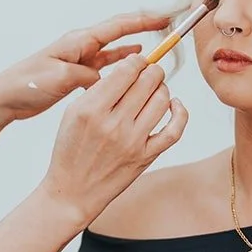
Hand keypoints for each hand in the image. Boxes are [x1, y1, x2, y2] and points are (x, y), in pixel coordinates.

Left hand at [0, 9, 172, 138]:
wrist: (5, 98)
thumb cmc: (26, 84)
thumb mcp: (60, 79)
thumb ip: (87, 76)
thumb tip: (107, 79)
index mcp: (78, 41)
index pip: (117, 26)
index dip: (142, 22)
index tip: (164, 18)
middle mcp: (80, 46)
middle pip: (118, 34)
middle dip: (143, 30)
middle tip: (167, 29)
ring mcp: (78, 60)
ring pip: (113, 51)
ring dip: (134, 51)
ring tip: (156, 50)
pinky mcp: (75, 75)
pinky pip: (104, 67)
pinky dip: (120, 66)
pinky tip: (132, 66)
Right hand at [40, 54, 188, 227]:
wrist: (73, 191)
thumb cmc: (71, 151)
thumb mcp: (73, 113)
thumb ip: (99, 89)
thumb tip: (130, 68)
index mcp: (91, 109)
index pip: (127, 70)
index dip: (137, 60)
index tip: (137, 62)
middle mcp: (113, 124)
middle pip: (148, 80)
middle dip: (152, 70)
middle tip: (148, 72)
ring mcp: (132, 142)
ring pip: (162, 99)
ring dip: (162, 88)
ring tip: (155, 89)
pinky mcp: (146, 157)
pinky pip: (174, 130)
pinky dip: (180, 112)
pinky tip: (174, 105)